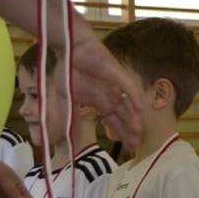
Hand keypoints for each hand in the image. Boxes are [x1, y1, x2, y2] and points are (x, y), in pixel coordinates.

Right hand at [70, 34, 145, 151]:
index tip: (127, 150)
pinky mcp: (116, 73)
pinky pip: (128, 87)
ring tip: (138, 134)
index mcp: (100, 101)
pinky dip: (134, 98)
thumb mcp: (64, 99)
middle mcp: (111, 95)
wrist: (69, 47)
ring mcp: (115, 85)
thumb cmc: (67, 69)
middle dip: (130, 132)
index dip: (121, 134)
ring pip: (128, 105)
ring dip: (133, 119)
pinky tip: (139, 110)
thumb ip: (65, 116)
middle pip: (125, 117)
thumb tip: (59, 135)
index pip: (114, 121)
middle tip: (135, 148)